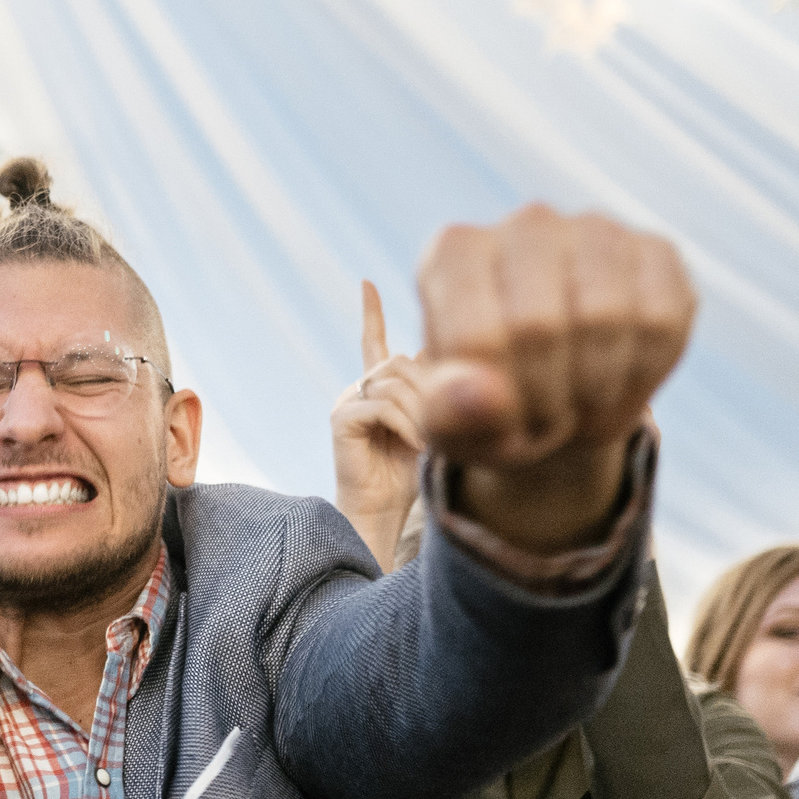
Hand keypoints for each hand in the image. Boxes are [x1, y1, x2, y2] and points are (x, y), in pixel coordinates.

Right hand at [328, 280, 428, 568]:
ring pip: (394, 381)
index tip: (366, 282)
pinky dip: (407, 425)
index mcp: (378, 388)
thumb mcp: (435, 425)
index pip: (374, 342)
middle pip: (402, 362)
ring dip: (423, 410)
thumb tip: (456, 357)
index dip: (371, 314)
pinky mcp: (342, 418)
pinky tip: (418, 445)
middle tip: (448, 421)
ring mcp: (347, 401)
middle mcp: (358, 388)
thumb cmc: (413, 477)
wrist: (382, 515)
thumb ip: (437, 392)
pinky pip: (382, 405)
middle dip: (431, 388)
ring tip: (436, 440)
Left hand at [416, 205, 692, 551]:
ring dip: (595, 392)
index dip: (497, 403)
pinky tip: (618, 380)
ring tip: (575, 401)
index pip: (475, 338)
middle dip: (545, 401)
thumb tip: (473, 395)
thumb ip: (448, 414)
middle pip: (538, 327)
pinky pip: (661, 322)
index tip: (497, 418)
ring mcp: (596, 229)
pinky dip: (642, 375)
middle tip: (541, 418)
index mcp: (453, 254)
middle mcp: (525, 225)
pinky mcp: (657, 252)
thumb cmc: (488, 408)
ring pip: (606, 319)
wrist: (554, 399)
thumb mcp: (452, 427)